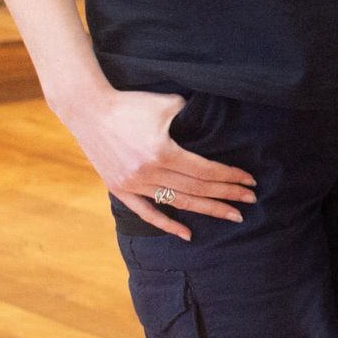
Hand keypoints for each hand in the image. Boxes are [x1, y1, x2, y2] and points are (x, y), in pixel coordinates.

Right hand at [67, 86, 253, 239]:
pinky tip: (188, 235)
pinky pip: (147, 213)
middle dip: (228, 196)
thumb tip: (218, 128)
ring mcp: (132, 184)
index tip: (249, 182)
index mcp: (163, 152)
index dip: (230, 177)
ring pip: (178, 203)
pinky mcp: (119, 188)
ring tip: (232, 216)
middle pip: (198, 190)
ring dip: (207, 210)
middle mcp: (148, 172)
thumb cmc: (131, 103)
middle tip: (250, 201)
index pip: (206, 171)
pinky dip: (167, 225)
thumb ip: (194, 118)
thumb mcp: (168, 104)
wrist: (87, 108)